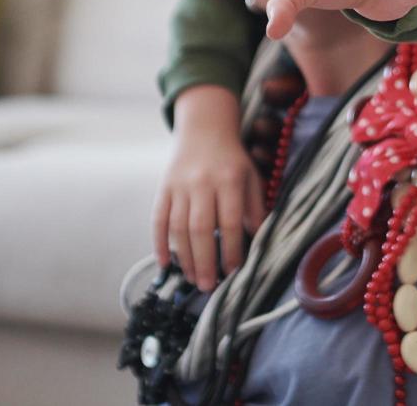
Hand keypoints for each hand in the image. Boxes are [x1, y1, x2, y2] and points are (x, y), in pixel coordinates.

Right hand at [151, 87, 265, 290]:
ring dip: (184, 257)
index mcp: (229, 179)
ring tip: (192, 279)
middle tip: (208, 286)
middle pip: (201, 227)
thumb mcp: (252, 178)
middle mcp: (202, 182)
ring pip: (178, 226)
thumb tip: (258, 242)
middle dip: (204, 260)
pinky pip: (158, 218)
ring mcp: (179, 185)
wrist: (204, 129)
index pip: (230, 221)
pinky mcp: (163, 187)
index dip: (232, 249)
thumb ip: (255, 209)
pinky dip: (159, 242)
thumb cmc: (233, 160)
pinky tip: (164, 263)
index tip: (234, 272)